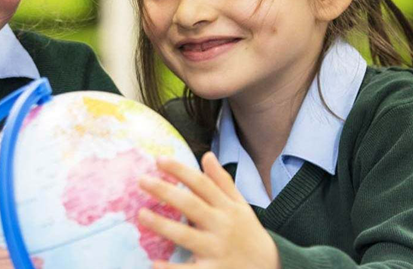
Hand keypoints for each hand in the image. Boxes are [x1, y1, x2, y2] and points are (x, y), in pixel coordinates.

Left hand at [137, 152, 279, 268]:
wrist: (271, 268)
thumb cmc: (249, 234)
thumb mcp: (241, 206)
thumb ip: (222, 182)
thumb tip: (207, 156)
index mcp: (227, 208)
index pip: (202, 184)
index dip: (181, 170)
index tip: (159, 160)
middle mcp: (221, 226)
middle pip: (191, 204)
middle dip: (166, 191)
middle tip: (141, 180)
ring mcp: (216, 249)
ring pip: (187, 235)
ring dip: (163, 225)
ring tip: (141, 214)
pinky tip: (155, 264)